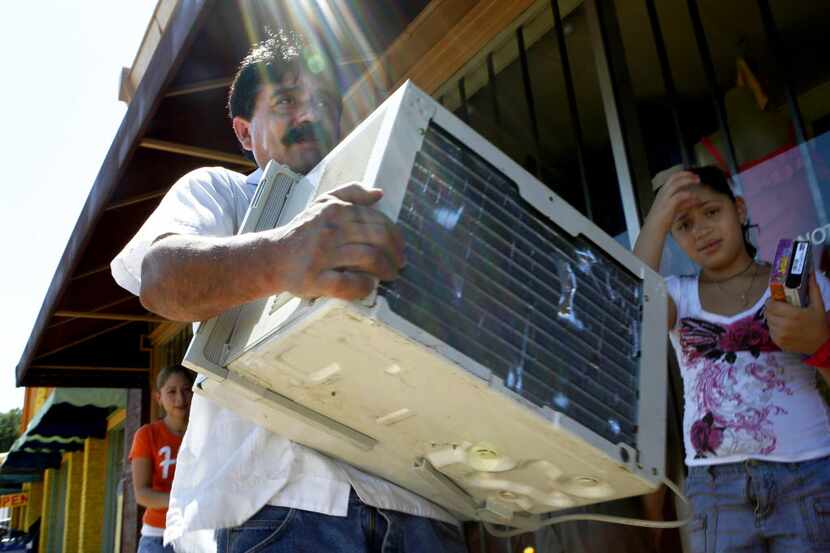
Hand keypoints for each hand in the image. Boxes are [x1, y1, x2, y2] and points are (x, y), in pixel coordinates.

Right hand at [270, 182, 405, 299]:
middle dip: (395, 254)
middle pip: (378, 238)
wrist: (272, 257)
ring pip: (368, 258)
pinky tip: (368, 285)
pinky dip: (364, 286)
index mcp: (335, 210)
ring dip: (386, 270)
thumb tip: (379, 194)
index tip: (400, 249)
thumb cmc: (303, 232)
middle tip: (399, 265)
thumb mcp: (323, 203)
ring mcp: (322, 255)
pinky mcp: (314, 279)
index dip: (396, 236)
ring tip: (389, 276)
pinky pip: (348, 283)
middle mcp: (330, 230)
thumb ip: (351, 194)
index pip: (377, 221)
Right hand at [643, 171, 700, 234]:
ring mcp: (664, 199)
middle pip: (673, 178)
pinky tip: (694, 197)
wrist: (653, 231)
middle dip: (686, 175)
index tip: (693, 175)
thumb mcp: (674, 209)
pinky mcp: (667, 206)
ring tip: (697, 181)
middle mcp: (662, 194)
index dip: (683, 175)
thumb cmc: (662, 222)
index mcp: (662, 193)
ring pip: (675, 184)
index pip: (672, 178)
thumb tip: (694, 199)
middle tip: (697, 177)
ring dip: (687, 181)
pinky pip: (678, 196)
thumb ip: (684, 203)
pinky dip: (687, 195)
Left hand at [765, 272, 829, 353]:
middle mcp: (784, 326)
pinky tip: (784, 327)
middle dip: (772, 309)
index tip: (777, 300)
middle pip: (768, 313)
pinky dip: (775, 328)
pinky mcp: (778, 343)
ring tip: (783, 318)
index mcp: (793, 315)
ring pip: (768, 322)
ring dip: (773, 318)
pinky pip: (770, 331)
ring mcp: (780, 336)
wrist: (822, 344)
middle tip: (780, 308)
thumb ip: (812, 288)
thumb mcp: (818, 305)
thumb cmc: (819, 323)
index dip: (772, 301)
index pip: (771, 305)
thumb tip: (810, 272)